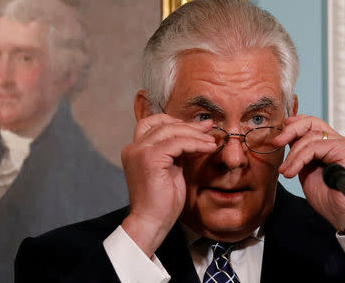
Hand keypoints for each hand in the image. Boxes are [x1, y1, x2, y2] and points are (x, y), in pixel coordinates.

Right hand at [121, 114, 216, 256]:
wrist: (152, 223)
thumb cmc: (162, 202)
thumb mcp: (170, 170)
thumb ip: (175, 153)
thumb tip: (192, 136)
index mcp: (136, 150)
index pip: (153, 124)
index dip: (174, 121)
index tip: (197, 127)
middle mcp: (133, 148)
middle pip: (162, 124)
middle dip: (188, 125)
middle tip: (208, 127)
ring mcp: (139, 152)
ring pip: (171, 131)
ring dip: (194, 134)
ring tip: (211, 141)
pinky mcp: (149, 159)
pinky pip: (177, 143)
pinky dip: (195, 144)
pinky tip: (208, 148)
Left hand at [273, 115, 344, 230]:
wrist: (343, 214)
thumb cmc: (327, 196)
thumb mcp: (305, 170)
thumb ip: (299, 154)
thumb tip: (283, 139)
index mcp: (328, 143)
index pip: (310, 123)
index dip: (293, 125)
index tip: (279, 135)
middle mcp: (337, 141)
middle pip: (311, 122)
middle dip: (290, 131)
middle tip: (276, 143)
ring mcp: (343, 144)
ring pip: (309, 137)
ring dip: (292, 155)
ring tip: (286, 172)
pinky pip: (315, 147)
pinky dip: (299, 160)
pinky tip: (292, 172)